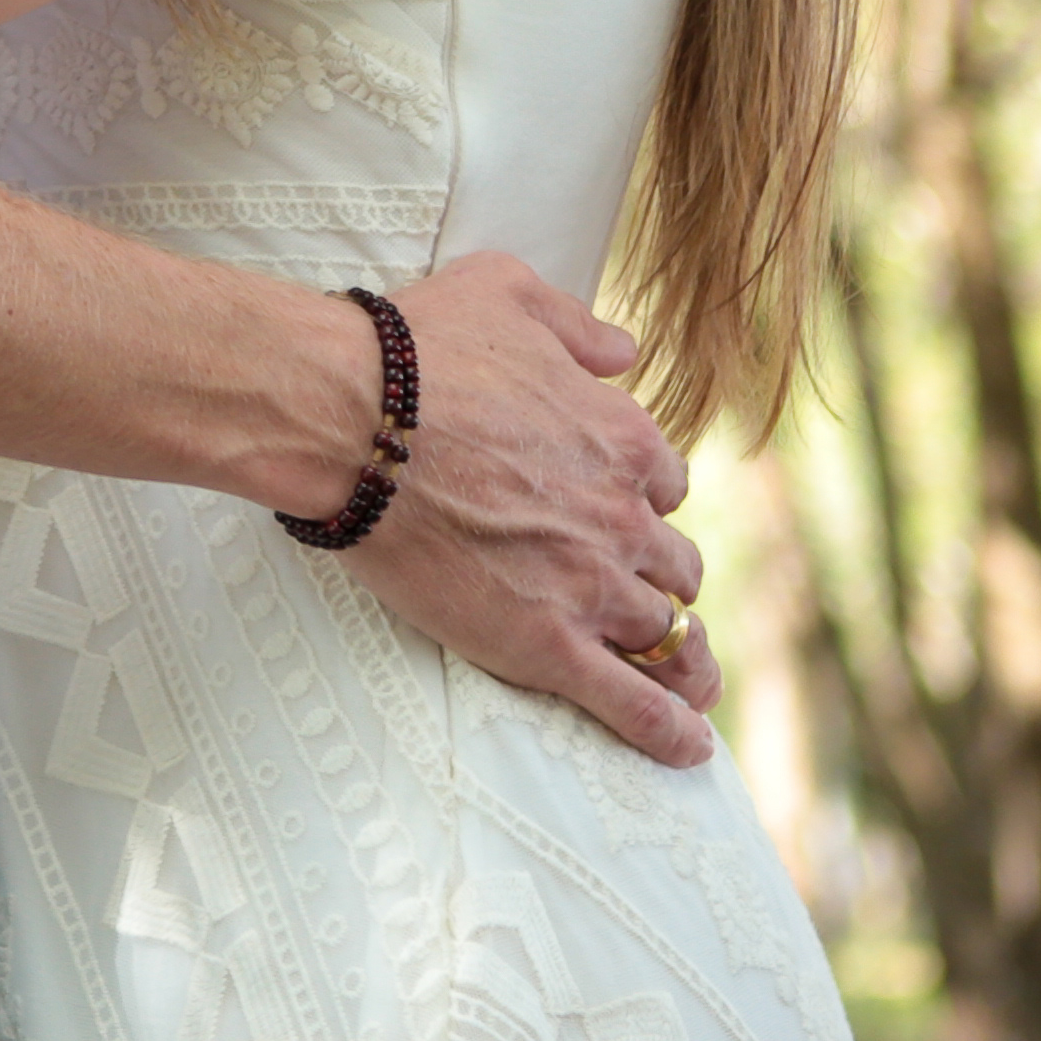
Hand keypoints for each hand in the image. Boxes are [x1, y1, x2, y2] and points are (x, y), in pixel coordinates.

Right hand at [340, 253, 718, 764]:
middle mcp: (623, 515)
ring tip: (682, 675)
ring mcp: (589, 585)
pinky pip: (629, 701)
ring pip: (665, 635)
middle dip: (658, 577)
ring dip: (675, 652)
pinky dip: (667, 730)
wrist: (353, 416)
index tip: (616, 509)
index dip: (642, 499)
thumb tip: (624, 352)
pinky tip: (687, 750)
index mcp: (623, 438)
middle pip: (673, 565)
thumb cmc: (418, 349)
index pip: (666, 485)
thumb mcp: (507, 290)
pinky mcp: (545, 643)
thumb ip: (577, 325)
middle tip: (633, 590)